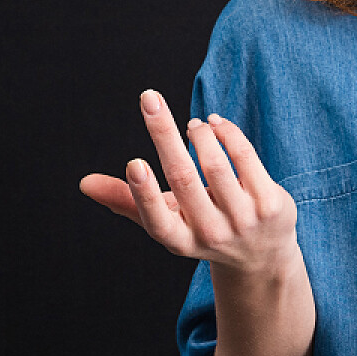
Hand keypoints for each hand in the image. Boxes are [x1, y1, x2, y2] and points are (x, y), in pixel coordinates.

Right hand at [78, 90, 299, 275]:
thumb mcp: (167, 221)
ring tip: (193, 125)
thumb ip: (126, 201)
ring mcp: (244, 220)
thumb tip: (84, 184)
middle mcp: (210, 234)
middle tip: (148, 98)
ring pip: (216, 164)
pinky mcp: (271, 205)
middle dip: (163, 134)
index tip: (134, 162)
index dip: (144, 193)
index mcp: (178, 240)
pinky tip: (215, 125)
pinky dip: (226, 133)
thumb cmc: (202, 228)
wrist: (262, 257)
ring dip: (199, 134)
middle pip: (183, 179)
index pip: (157, 220)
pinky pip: (245, 157)